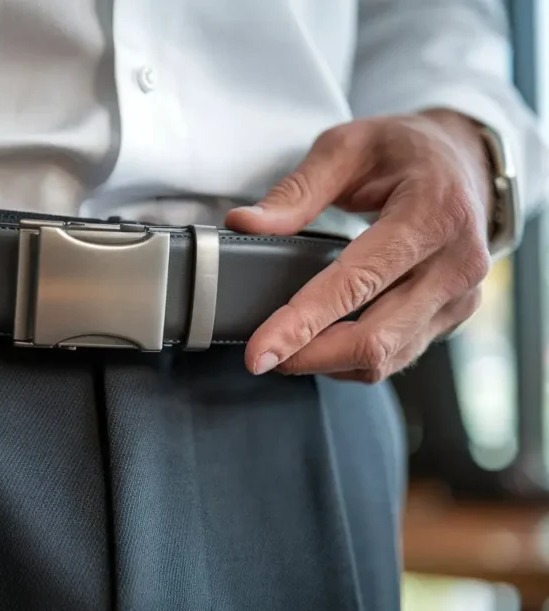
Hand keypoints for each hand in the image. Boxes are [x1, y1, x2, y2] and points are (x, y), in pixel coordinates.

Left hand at [225, 110, 492, 382]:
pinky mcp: (455, 314)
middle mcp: (456, 262)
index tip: (261, 350)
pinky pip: (399, 354)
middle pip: (375, 338)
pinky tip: (323, 343)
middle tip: (260, 355)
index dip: (303, 323)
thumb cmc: (404, 151)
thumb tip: (245, 223)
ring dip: (328, 362)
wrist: (464, 158)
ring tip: (286, 348)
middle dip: (309, 356)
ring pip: (386, 357)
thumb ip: (295, 191)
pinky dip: (353, 359)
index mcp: (433, 214)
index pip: (358, 283)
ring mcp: (461, 294)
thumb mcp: (346, 149)